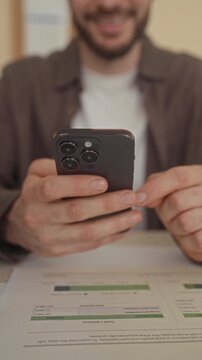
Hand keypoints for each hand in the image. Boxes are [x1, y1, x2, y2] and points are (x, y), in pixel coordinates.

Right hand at [5, 159, 141, 256]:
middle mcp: (39, 217)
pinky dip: (110, 236)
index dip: (78, 185)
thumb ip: (57, 165)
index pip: (53, 188)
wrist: (21, 226)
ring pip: (87, 233)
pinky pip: (89, 245)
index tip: (103, 181)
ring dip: (115, 223)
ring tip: (135, 214)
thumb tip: (88, 163)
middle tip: (131, 196)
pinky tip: (124, 226)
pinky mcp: (60, 250)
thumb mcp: (37, 173)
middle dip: (108, 204)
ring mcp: (50, 237)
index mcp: (33, 194)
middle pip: (76, 211)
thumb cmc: (36, 194)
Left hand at [136, 166, 201, 262]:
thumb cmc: (186, 206)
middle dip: (166, 212)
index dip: (156, 187)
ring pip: (185, 221)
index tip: (139, 198)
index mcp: (200, 175)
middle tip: (170, 215)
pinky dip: (188, 239)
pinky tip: (191, 234)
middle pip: (177, 201)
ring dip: (176, 227)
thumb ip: (156, 184)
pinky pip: (196, 238)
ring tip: (182, 224)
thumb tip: (141, 195)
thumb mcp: (171, 189)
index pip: (178, 176)